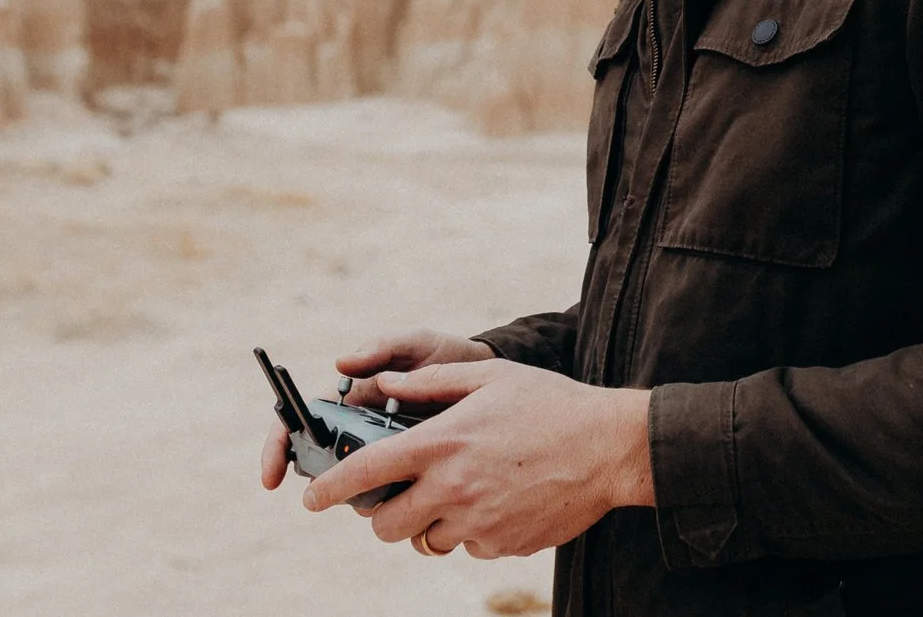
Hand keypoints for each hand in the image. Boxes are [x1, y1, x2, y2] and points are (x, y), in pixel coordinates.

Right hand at [259, 329, 495, 490]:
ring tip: (386, 490)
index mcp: (350, 400)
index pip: (301, 425)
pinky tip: (413, 501)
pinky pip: (392, 496)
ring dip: (360, 496)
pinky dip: (395, 504)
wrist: (490, 379)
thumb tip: (340, 361)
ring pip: (355, 488)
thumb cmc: (445, 356)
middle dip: (325, 482)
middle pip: (323, 466)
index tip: (273, 477)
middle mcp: (360, 431)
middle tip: (342, 489)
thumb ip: (380, 349)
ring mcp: (385, 456)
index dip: (279, 449)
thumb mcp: (414, 345)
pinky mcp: (412, 474)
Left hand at [301, 359, 654, 558]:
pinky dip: (469, 530)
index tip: (312, 498)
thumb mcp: (490, 377)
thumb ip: (431, 382)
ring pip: (424, 541)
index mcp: (443, 442)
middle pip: (384, 524)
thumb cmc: (551, 403)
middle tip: (393, 499)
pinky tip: (495, 500)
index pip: (365, 472)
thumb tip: (383, 382)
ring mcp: (477, 521)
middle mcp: (453, 487)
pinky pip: (466, 546)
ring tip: (455, 494)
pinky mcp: (500, 545)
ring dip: (427, 523)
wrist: (610, 448)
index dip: (329, 489)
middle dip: (378, 516)